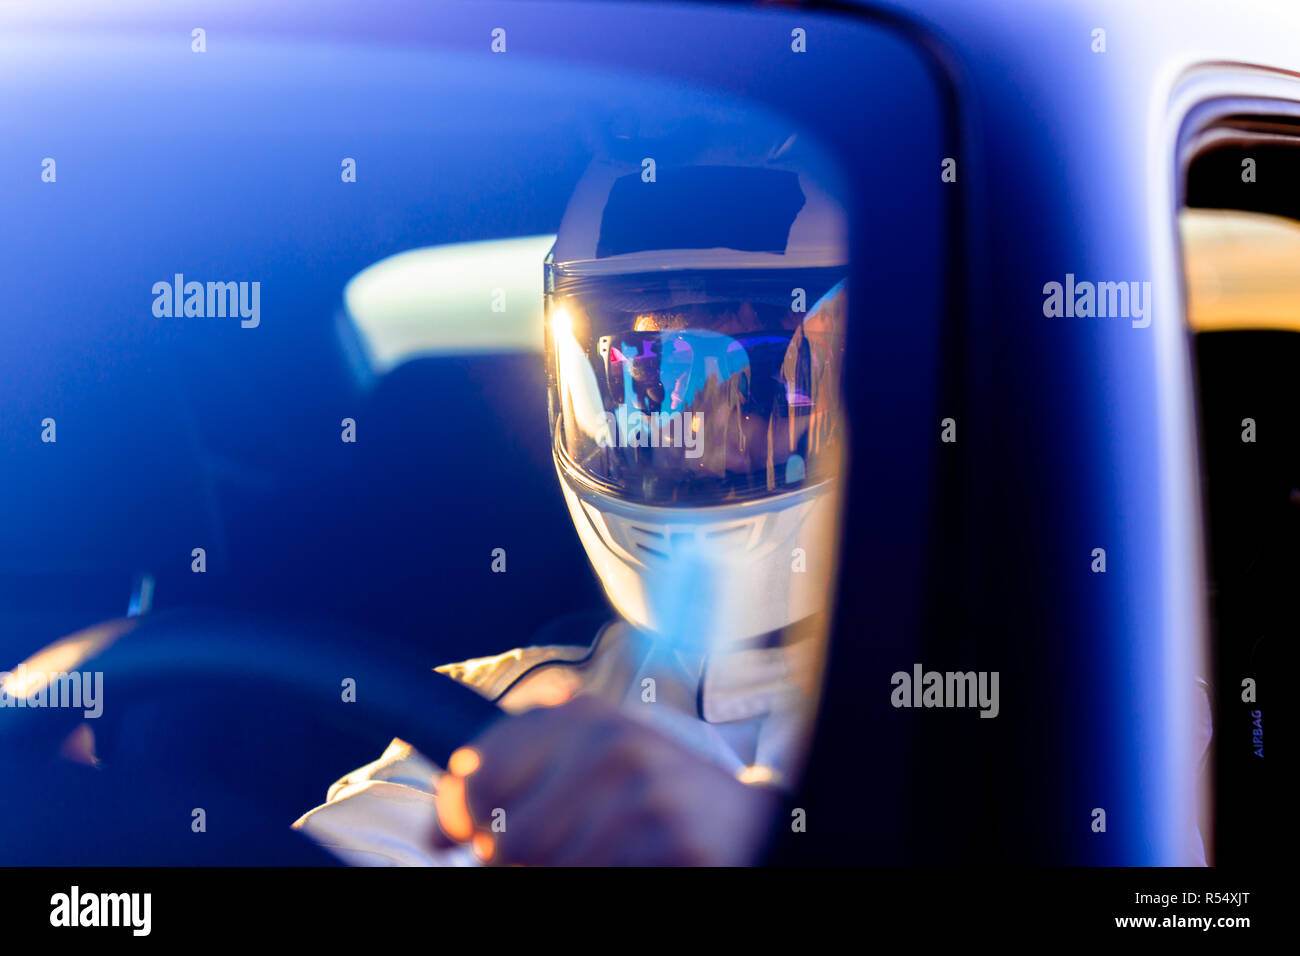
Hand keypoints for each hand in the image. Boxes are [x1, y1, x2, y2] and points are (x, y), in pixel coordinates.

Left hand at [432, 696, 780, 864]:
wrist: (746, 824)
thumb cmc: (651, 798)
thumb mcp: (589, 758)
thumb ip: (516, 770)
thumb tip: (439, 830)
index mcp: (584, 716)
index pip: (482, 772)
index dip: (459, 817)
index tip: (459, 838)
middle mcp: (613, 745)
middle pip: (507, 839)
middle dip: (516, 863)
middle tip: (555, 854)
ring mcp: (645, 796)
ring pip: (545, 870)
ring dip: (562, 877)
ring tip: (601, 858)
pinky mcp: (674, 845)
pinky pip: (593, 886)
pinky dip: (604, 885)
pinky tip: (631, 867)